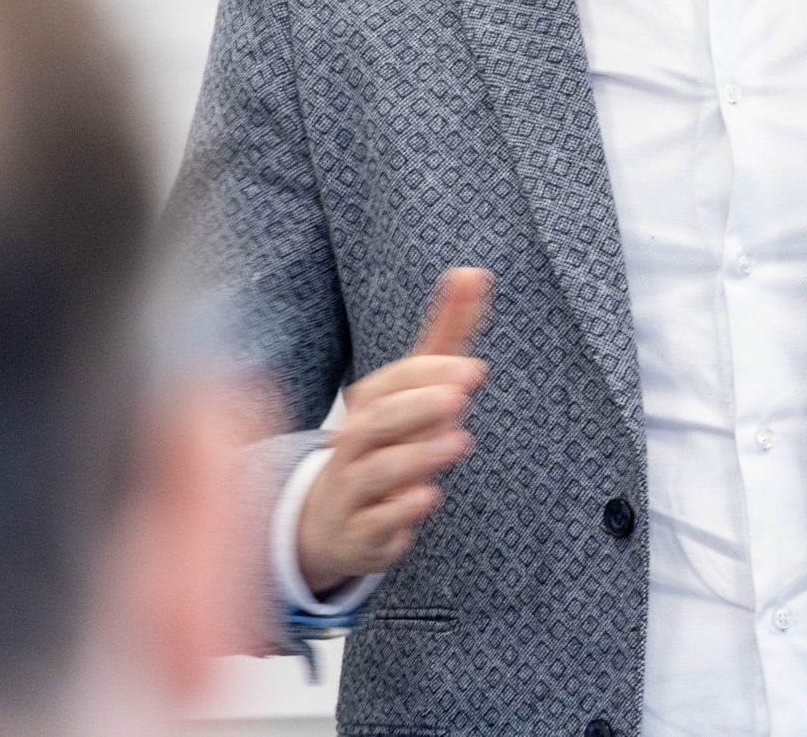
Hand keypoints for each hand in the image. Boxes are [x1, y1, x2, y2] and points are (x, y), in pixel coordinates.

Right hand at [295, 267, 490, 595]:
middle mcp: (354, 445)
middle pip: (376, 422)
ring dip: (415, 456)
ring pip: (375, 472)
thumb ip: (445, 334)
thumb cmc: (386, 441)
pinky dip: (398, 512)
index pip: (392, 383)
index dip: (428, 374)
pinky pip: (373, 524)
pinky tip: (427, 497)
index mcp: (369, 406)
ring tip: (459, 441)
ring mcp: (354, 491)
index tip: (474, 370)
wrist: (332, 520)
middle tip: (461, 395)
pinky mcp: (361, 534)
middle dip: (416, 406)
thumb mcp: (415, 390)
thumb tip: (473, 271)